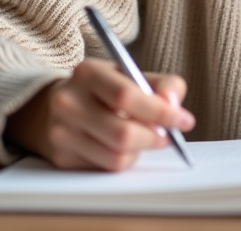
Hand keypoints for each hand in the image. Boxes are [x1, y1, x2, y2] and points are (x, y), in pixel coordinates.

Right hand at [4, 58, 195, 170]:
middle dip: (154, 137)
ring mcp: (60, 132)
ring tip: (142, 137)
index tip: (185, 120)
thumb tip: (173, 105)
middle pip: (122, 133)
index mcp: (88, 72)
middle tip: (168, 136)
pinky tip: (120, 146)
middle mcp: (68, 102)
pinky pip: (105, 168)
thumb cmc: (105, 90)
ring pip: (116, 156)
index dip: (160, 111)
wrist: (55, 106)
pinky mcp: (61, 156)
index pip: (126, 96)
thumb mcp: (133, 75)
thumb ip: (163, 85)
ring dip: (140, 151)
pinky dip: (124, 160)